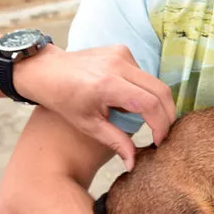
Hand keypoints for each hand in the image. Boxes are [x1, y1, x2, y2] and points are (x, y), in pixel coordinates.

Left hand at [14, 45, 175, 170]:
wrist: (47, 71)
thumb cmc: (63, 100)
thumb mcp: (88, 125)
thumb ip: (115, 142)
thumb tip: (134, 164)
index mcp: (107, 85)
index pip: (148, 104)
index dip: (160, 125)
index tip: (158, 141)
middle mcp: (117, 65)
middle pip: (160, 91)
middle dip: (167, 115)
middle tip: (163, 133)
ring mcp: (121, 54)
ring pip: (154, 82)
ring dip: (155, 103)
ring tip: (145, 120)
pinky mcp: (122, 50)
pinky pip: (143, 74)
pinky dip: (144, 90)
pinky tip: (130, 101)